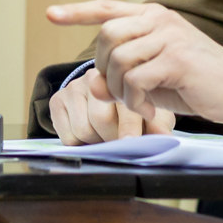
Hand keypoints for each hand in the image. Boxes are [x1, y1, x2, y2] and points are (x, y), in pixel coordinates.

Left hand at [46, 0, 222, 123]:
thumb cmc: (194, 82)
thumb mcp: (152, 76)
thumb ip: (122, 74)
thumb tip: (94, 82)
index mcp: (153, 17)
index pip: (107, 8)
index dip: (77, 11)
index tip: (51, 14)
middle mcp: (160, 20)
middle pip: (107, 36)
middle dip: (105, 69)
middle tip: (122, 91)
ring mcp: (169, 37)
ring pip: (119, 60)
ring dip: (121, 90)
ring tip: (138, 103)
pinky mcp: (177, 59)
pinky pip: (136, 80)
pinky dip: (135, 101)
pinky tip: (149, 109)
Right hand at [49, 73, 175, 144]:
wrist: (104, 95)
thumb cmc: (133, 106)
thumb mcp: (151, 112)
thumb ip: (158, 125)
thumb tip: (164, 140)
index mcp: (121, 77)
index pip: (123, 107)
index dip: (128, 130)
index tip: (131, 144)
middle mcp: (95, 77)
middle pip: (100, 120)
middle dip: (111, 139)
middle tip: (120, 146)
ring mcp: (74, 87)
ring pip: (82, 129)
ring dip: (95, 142)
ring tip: (105, 139)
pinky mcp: (58, 100)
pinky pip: (66, 134)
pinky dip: (78, 143)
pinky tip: (89, 136)